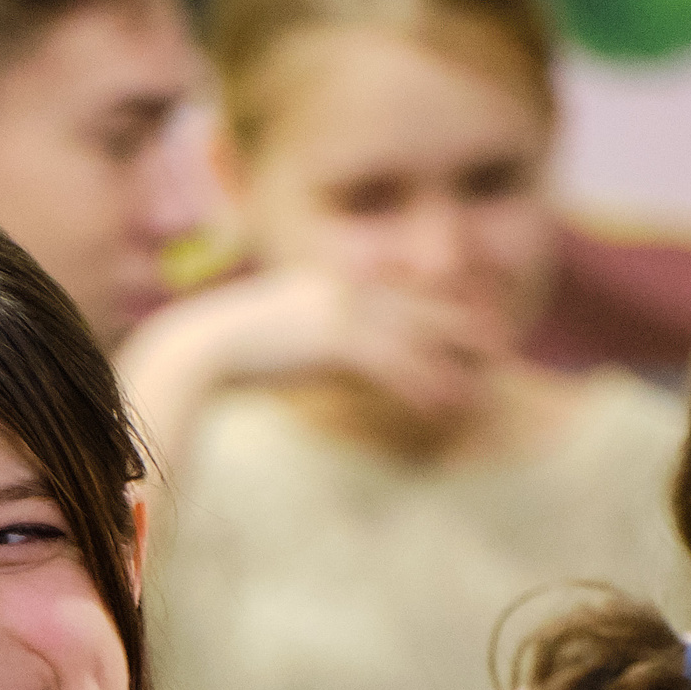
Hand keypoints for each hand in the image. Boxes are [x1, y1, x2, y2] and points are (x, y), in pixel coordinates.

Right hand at [114, 267, 512, 477]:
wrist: (190, 350)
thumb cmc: (217, 352)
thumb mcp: (271, 337)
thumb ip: (306, 340)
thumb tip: (325, 359)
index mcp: (325, 281)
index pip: (396, 288)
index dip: (437, 304)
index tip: (469, 319)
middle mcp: (340, 287)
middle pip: (418, 303)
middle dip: (463, 325)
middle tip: (500, 346)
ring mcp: (339, 311)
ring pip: (416, 336)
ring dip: (453, 363)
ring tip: (482, 389)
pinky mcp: (335, 342)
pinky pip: (394, 366)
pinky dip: (424, 387)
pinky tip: (444, 408)